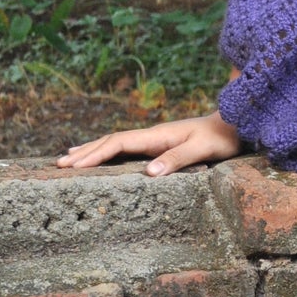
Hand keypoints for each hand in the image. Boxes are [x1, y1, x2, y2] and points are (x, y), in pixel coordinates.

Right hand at [57, 114, 243, 177]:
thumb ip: (178, 160)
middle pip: (110, 141)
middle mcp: (152, 135)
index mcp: (157, 136)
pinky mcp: (161, 144)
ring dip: (92, 150)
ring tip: (69, 158)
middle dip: (84, 152)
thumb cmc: (222, 139)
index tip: (73, 166)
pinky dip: (108, 151)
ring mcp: (155, 138)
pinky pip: (127, 147)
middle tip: (58, 165)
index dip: (94, 154)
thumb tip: (148, 173)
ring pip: (116, 142)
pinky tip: (104, 155)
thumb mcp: (203, 150)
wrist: (237, 123)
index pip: (117, 143)